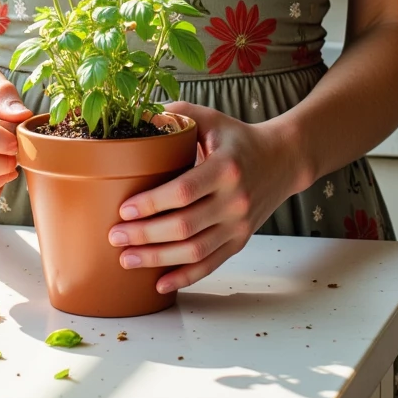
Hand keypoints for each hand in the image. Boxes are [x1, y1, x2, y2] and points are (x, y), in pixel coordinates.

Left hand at [107, 102, 302, 293]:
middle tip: (115, 236)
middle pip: (184, 226)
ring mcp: (239, 224)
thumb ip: (176, 114)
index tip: (123, 209)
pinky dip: (185, 277)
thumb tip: (136, 116)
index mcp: (225, 167)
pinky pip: (211, 264)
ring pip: (195, 251)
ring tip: (127, 258)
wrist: (282, 160)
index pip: (183, 191)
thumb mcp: (210, 117)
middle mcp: (235, 200)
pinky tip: (159, 283)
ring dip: (157, 259)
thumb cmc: (237, 137)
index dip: (151, 204)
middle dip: (145, 235)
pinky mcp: (240, 240)